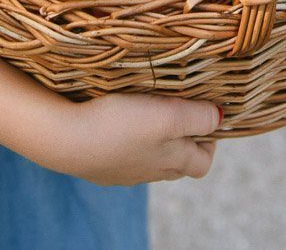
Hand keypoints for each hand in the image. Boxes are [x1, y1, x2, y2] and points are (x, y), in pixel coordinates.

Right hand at [31, 93, 221, 185]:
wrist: (65, 140)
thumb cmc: (121, 125)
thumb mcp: (169, 116)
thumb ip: (199, 117)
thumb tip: (220, 118)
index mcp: (172, 162)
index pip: (203, 164)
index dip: (209, 143)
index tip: (203, 118)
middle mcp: (150, 172)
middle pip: (177, 164)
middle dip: (183, 141)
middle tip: (178, 113)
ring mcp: (122, 173)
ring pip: (149, 161)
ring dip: (154, 141)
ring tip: (147, 115)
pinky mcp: (99, 166)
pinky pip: (121, 156)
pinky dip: (126, 142)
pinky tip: (116, 124)